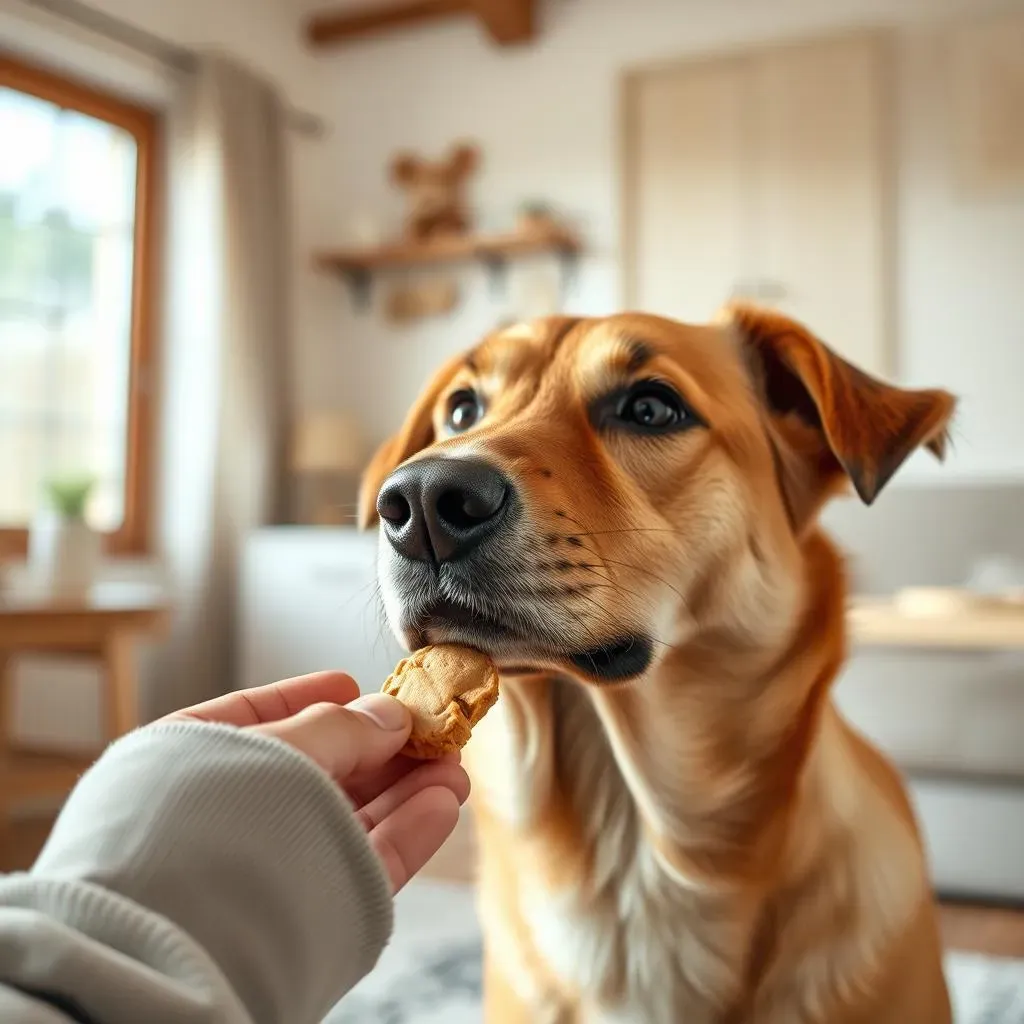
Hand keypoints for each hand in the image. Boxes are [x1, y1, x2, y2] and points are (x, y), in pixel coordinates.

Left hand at [164, 672, 469, 891]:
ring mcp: (268, 864)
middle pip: (318, 772)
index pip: (255, 720)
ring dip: (407, 790)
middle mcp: (226, 814)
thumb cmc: (206, 828)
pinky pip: (362, 863)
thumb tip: (390, 714)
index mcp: (189, 763)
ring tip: (454, 768)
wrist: (185, 950)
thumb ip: (340, 726)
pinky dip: (406, 834)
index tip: (353, 684)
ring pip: (349, 819)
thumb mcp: (276, 748)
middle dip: (381, 750)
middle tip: (432, 731)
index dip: (308, 699)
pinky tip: (441, 805)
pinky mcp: (309, 910)